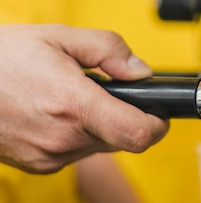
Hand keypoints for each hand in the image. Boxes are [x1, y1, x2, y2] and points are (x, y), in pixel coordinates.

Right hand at [0, 24, 168, 172]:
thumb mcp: (58, 37)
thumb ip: (108, 50)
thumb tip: (141, 70)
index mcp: (73, 105)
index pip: (139, 134)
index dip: (158, 124)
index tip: (160, 112)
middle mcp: (63, 138)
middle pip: (122, 140)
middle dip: (125, 116)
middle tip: (108, 92)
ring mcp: (48, 157)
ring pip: (98, 146)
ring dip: (98, 125)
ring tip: (71, 97)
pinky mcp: (37, 166)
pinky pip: (74, 152)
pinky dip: (76, 134)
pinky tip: (55, 112)